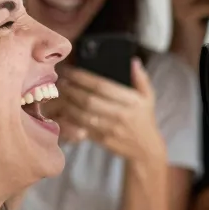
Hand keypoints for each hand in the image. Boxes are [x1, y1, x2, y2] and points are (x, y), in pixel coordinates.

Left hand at [48, 60, 166, 166]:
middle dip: (71, 89)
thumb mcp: (148, 96)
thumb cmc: (144, 118)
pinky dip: (70, 119)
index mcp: (131, 101)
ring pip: (82, 116)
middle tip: (61, 80)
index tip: (70, 70)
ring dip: (68, 103)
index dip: (83, 77)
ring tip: (60, 93)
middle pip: (89, 100)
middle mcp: (120, 115)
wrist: (145, 148)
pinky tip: (63, 110)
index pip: (102, 86)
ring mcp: (110, 129)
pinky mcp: (102, 140)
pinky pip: (82, 128)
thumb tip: (132, 61)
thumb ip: (141, 78)